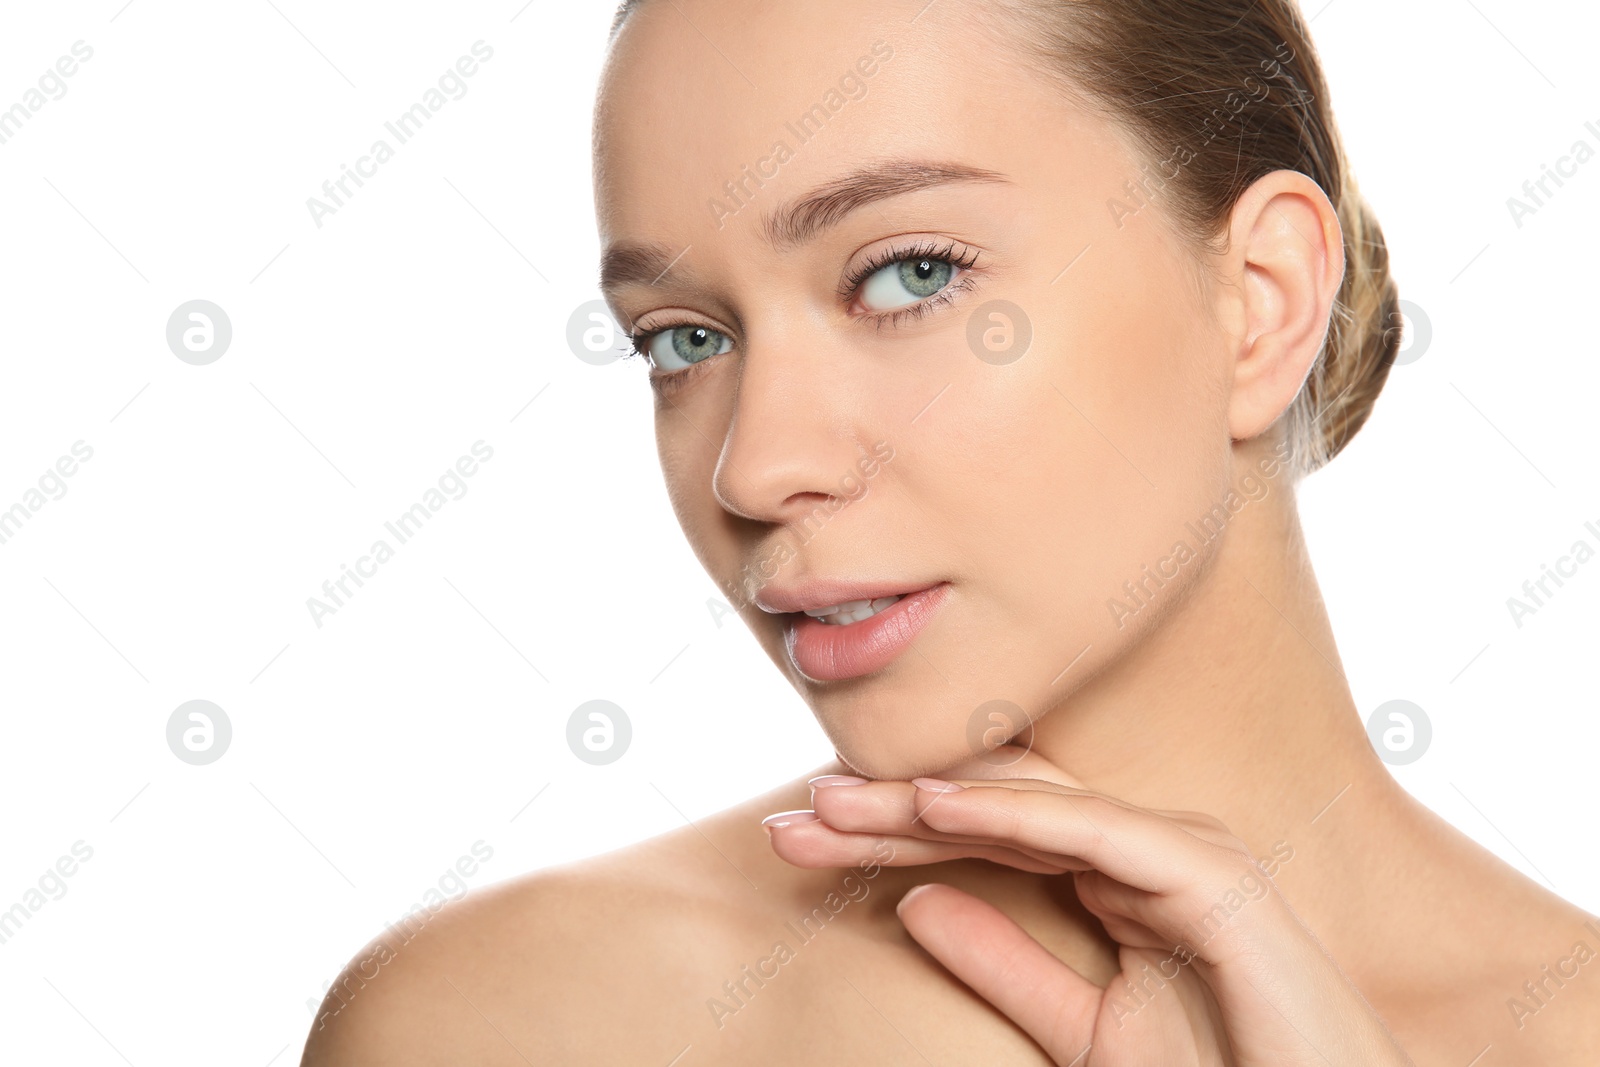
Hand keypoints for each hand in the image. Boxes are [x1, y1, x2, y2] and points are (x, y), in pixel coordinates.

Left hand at [762, 747, 1412, 1065]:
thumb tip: (916, 907)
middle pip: (994, 808)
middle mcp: (1142, 850)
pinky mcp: (1212, 877)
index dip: (891, 832)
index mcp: (1113, 878)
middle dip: (889, 807)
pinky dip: (1010, 811)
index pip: (983, 835)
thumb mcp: (1086, 1032)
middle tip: (791, 812)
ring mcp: (1179, 854)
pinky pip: (1094, 833)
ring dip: (926, 798)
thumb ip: (1007, 966)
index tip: (799, 838)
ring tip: (835, 799)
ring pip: (1030, 807)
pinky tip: (932, 804)